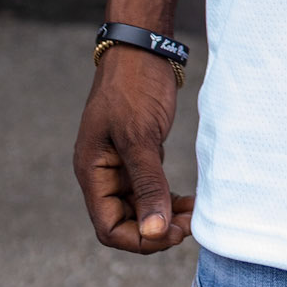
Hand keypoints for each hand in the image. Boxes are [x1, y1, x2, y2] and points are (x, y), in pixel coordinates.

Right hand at [73, 43, 194, 253]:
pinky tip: (190, 201)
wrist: (142, 48)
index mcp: (92, 171)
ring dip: (165, 216)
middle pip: (124, 223)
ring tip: (194, 214)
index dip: (139, 238)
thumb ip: (148, 184)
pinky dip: (168, 200)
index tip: (172, 232)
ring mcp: (120, 165)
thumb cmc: (134, 86)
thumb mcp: (140, 136)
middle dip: (156, 230)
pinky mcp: (139, 154)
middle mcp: (102, 174)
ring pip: (140, 208)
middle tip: (190, 224)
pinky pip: (150, 190)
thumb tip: (154, 231)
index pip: (108, 227)